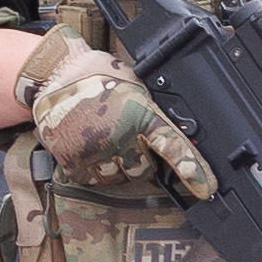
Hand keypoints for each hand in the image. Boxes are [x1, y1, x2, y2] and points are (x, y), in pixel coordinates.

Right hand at [19, 34, 213, 200]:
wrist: (55, 72)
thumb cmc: (98, 75)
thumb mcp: (137, 89)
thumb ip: (153, 115)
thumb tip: (178, 140)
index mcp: (141, 115)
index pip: (174, 148)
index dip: (194, 172)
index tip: (206, 189)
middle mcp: (120, 135)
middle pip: (144, 171)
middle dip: (139, 160)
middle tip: (125, 139)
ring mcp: (95, 150)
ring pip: (118, 178)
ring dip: (115, 167)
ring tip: (102, 141)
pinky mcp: (71, 159)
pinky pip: (91, 180)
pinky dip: (91, 170)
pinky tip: (87, 149)